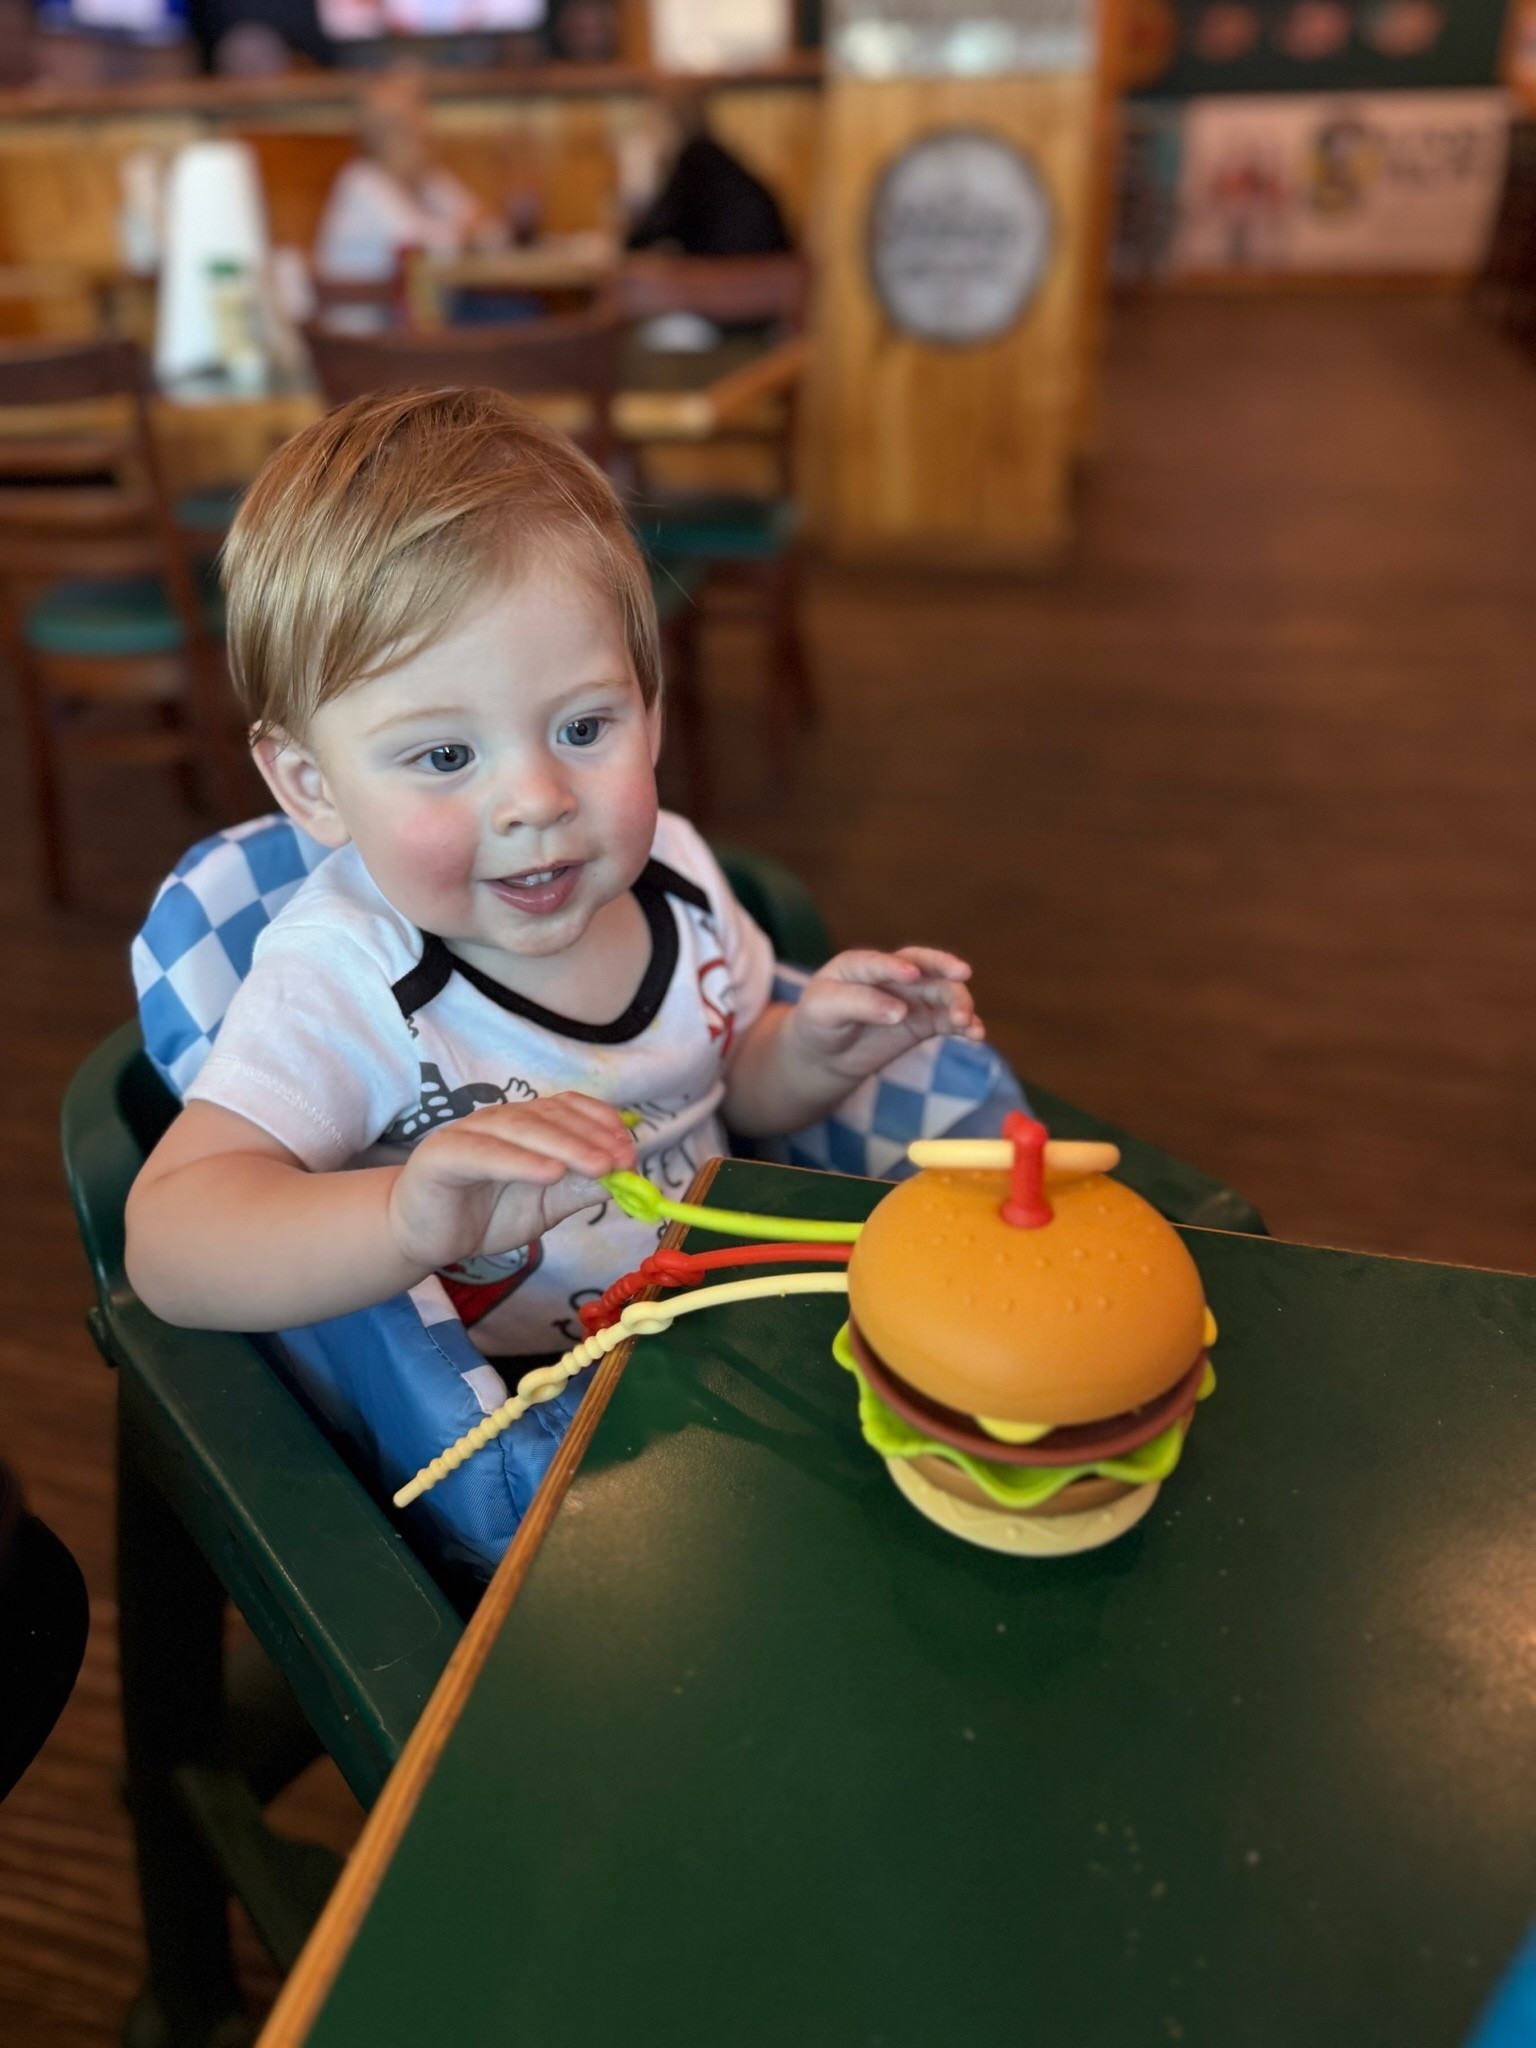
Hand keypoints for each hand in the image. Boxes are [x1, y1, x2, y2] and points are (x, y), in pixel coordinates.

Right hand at [386, 1093, 634, 1275]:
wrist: (422, 1236)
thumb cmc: (483, 1214)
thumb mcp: (544, 1206)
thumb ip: (579, 1190)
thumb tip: (625, 1180)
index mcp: (525, 1125)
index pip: (568, 1108)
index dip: (602, 1123)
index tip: (629, 1149)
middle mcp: (499, 1120)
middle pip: (551, 1118)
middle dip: (592, 1138)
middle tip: (623, 1161)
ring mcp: (469, 1133)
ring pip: (522, 1130)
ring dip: (566, 1146)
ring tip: (600, 1167)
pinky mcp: (442, 1155)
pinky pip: (485, 1154)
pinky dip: (520, 1161)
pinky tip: (549, 1173)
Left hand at [786, 947, 982, 1086]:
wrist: (824, 1053)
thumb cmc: (819, 1022)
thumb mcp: (823, 1009)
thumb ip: (859, 1004)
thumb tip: (900, 1011)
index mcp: (863, 964)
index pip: (882, 962)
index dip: (895, 966)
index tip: (911, 975)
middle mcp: (894, 975)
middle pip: (925, 966)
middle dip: (944, 969)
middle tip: (962, 976)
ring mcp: (912, 998)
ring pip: (943, 992)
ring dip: (959, 1001)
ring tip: (966, 1021)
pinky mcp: (923, 1022)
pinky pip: (948, 1020)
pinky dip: (965, 1025)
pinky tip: (976, 1034)